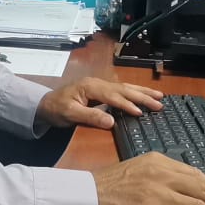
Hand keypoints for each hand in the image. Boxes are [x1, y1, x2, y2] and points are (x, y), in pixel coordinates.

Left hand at [35, 77, 162, 129]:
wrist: (45, 104)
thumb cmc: (56, 109)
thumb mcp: (70, 114)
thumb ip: (90, 117)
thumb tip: (111, 121)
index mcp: (91, 87)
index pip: (113, 96)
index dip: (127, 104)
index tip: (141, 112)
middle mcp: (98, 83)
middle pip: (123, 89)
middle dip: (142, 96)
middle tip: (159, 103)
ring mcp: (100, 85)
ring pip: (125, 87)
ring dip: (142, 92)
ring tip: (159, 96)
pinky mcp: (101, 90)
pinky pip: (121, 90)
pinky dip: (134, 93)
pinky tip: (143, 95)